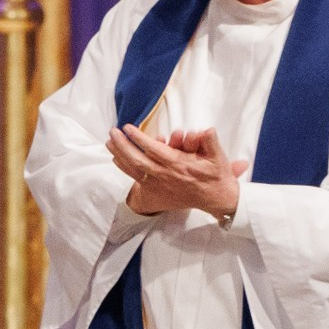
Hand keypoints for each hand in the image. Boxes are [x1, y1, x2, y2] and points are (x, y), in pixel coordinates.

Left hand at [105, 124, 249, 219]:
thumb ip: (211, 142)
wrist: (217, 200)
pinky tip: (115, 158)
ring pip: (134, 169)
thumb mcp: (219, 158)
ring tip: (109, 142)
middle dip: (123, 145)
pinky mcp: (157, 190)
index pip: (153, 150)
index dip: (139, 138)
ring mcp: (159, 184)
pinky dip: (124, 167)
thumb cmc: (217, 176)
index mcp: (179, 165)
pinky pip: (136, 178)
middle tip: (112, 132)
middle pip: (137, 160)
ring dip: (120, 155)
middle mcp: (166, 175)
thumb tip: (207, 130)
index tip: (128, 128)